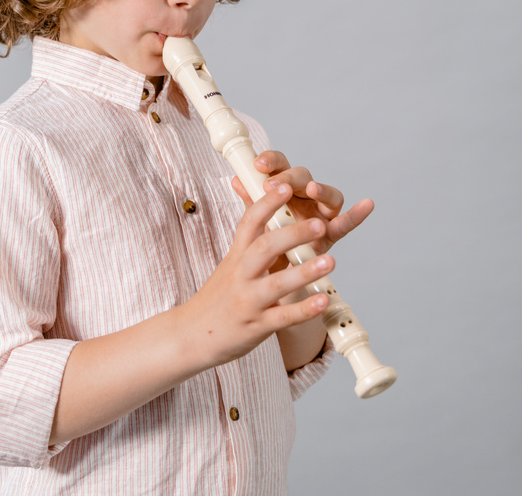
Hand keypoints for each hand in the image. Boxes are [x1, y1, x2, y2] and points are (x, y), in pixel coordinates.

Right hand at [181, 181, 336, 366]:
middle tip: (319, 224)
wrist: (190, 335)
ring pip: (276, 283)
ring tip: (330, 261)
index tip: (285, 186)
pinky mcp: (256, 326)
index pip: (250, 222)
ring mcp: (248, 301)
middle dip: (294, 234)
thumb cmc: (216, 298)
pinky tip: (322, 301)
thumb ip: (247, 241)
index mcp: (236, 256)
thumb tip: (252, 211)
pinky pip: (283, 317)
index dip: (267, 203)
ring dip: (305, 271)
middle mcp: (241, 275)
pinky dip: (304, 309)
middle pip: (265, 248)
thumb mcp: (229, 265)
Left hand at [231, 150, 373, 269]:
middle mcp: (304, 196)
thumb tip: (236, 180)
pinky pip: (345, 223)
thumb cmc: (266, 241)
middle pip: (301, 177)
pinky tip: (367, 204)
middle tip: (272, 185)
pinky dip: (357, 214)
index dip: (271, 161)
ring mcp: (320, 212)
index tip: (258, 164)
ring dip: (319, 189)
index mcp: (282, 188)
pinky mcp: (331, 232)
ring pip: (326, 194)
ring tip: (310, 189)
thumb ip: (252, 201)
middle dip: (287, 178)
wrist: (272, 273)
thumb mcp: (256, 222)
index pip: (279, 166)